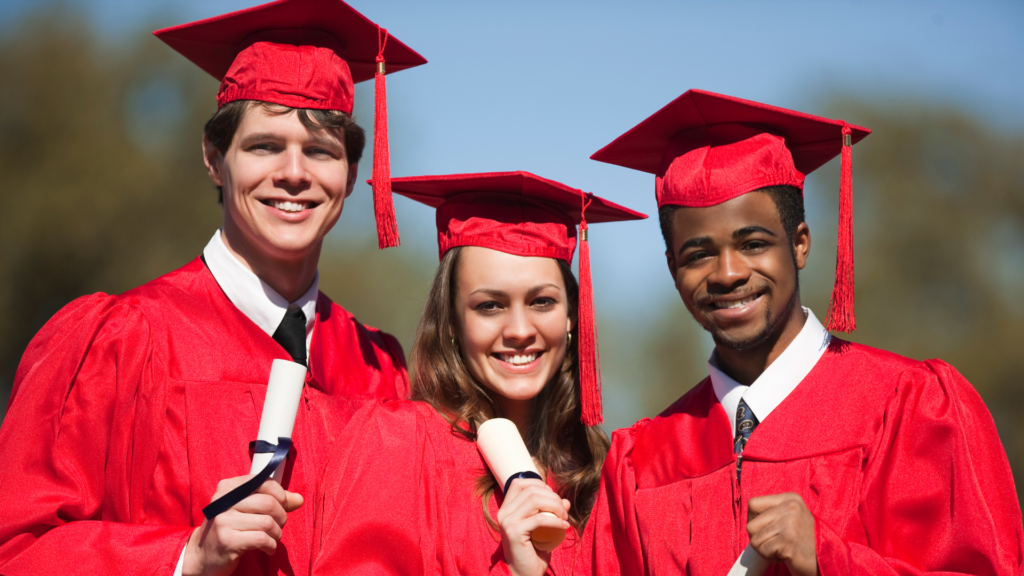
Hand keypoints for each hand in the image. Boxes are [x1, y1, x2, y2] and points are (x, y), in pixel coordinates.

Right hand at [182, 476, 303, 575]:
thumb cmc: (230, 528)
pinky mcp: (226, 541)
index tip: (283, 506)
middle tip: (279, 526)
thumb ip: (274, 501)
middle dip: (281, 516)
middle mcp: (222, 501)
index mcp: (228, 487)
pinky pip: (261, 539)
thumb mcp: (248, 510)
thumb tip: (299, 499)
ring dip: (276, 533)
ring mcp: (222, 521)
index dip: (280, 495)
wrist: (202, 555)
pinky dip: (271, 545)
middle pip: (268, 503)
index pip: (264, 482)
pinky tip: (268, 548)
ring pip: (267, 522)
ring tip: (272, 539)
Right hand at [497, 478, 571, 575]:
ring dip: (555, 507)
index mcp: (506, 508)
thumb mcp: (543, 528)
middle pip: (532, 490)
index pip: (520, 483)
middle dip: (553, 497)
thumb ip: (552, 513)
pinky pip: (540, 519)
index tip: (553, 499)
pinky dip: (556, 521)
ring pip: (535, 500)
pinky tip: (564, 527)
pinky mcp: (514, 532)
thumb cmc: (533, 552)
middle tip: (564, 512)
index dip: (540, 485)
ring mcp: (507, 521)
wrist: (523, 575)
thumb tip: (565, 501)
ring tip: (564, 518)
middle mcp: (504, 512)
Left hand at [746, 493, 818, 575]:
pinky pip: (763, 550)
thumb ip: (773, 512)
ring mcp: (789, 523)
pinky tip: (786, 556)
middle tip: (776, 544)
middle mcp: (790, 507)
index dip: (753, 520)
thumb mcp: (792, 517)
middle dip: (759, 539)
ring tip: (782, 549)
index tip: (766, 530)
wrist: (829, 559)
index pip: (753, 504)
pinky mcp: (788, 540)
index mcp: (790, 498)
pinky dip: (771, 557)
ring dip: (765, 550)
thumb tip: (748, 516)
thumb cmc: (806, 541)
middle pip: (751, 524)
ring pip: (755, 539)